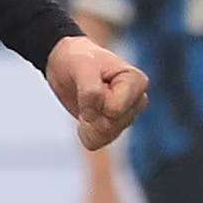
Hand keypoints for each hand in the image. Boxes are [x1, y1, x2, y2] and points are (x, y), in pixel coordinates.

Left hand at [47, 35, 148, 151]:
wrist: (65, 62)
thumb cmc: (77, 59)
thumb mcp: (81, 66)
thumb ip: (90, 89)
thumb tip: (95, 112)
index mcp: (137, 82)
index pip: (115, 110)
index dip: (94, 101)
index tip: (90, 83)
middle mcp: (137, 101)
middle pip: (112, 126)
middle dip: (92, 113)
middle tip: (84, 92)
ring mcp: (126, 116)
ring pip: (105, 136)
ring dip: (88, 123)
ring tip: (84, 102)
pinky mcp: (113, 127)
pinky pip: (97, 143)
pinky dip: (85, 132)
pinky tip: (84, 117)